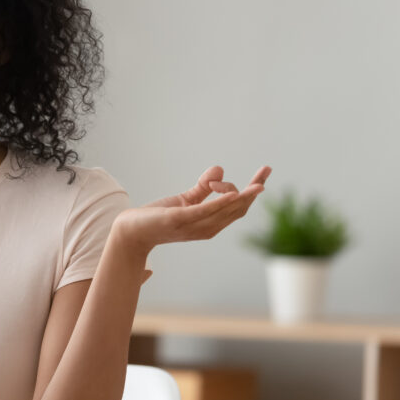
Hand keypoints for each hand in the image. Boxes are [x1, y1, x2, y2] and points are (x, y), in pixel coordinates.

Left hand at [113, 165, 271, 253]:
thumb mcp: (185, 200)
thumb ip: (204, 187)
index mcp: (211, 223)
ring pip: (226, 211)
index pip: (239, 207)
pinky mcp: (179, 220)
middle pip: (239, 209)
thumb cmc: (159, 217)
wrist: (132, 230)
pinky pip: (204, 211)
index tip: (265, 171)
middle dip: (254, 190)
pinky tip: (232, 193)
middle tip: (266, 171)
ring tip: (257, 184)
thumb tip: (220, 168)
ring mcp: (194, 226)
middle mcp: (207, 227)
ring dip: (243, 196)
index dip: (254, 190)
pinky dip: (220, 203)